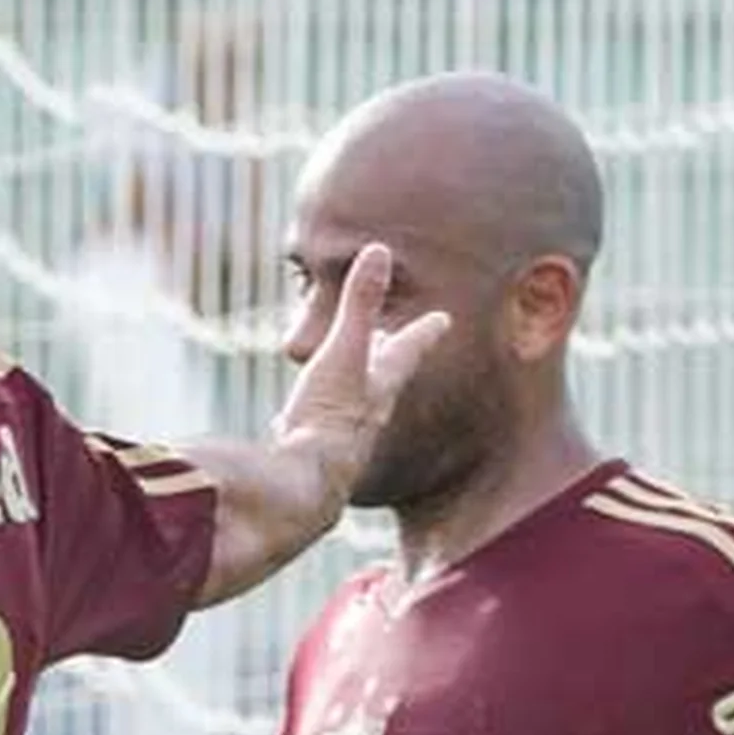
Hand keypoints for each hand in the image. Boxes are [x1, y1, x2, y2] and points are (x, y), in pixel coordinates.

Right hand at [273, 244, 452, 512]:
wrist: (305, 486)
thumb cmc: (329, 417)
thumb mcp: (343, 351)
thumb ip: (358, 304)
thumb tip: (378, 248)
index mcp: (379, 384)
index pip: (408, 349)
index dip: (424, 331)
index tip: (444, 319)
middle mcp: (365, 412)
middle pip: (381, 377)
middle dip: (384, 358)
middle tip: (390, 341)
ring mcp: (339, 438)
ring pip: (347, 405)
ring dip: (346, 389)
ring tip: (339, 380)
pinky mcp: (307, 459)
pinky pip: (309, 433)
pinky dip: (305, 422)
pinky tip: (289, 426)